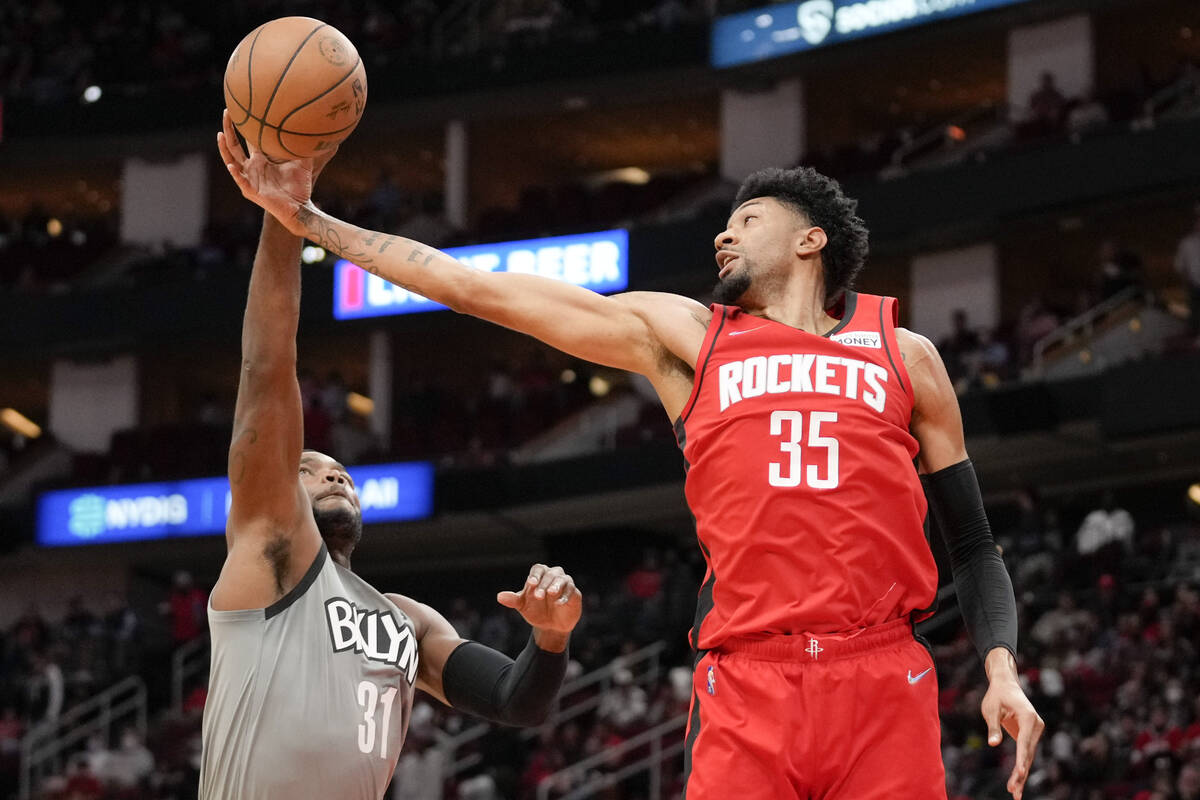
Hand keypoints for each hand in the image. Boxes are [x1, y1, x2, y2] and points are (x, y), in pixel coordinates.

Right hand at [217, 109, 336, 234]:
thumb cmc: (299, 186)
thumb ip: (303, 147)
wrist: (300, 207)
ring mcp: (249, 179)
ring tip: (220, 135)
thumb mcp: (302, 162)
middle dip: (229, 129)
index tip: (240, 108)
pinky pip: (241, 180)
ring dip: (224, 148)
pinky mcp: (251, 191)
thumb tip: (314, 129)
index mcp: (260, 160)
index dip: (243, 125)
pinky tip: (232, 164)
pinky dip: (236, 173)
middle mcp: (251, 167)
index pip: (247, 140)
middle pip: (234, 145)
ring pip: (231, 160)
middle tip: (227, 111)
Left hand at [497, 564, 581, 645]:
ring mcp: (565, 584)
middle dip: (544, 584)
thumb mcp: (523, 606)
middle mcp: (554, 577)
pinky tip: (559, 603)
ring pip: (563, 579)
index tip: (530, 584)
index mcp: (540, 576)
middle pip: (550, 574)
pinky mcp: (575, 594)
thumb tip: (499, 597)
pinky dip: (566, 596)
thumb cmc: (536, 611)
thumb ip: (513, 600)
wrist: (550, 627)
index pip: (538, 569)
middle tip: (538, 596)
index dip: (535, 575)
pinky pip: (572, 591)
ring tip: (551, 593)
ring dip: (556, 585)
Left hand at [981, 650, 1044, 799]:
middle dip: (1021, 773)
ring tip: (1014, 793)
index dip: (1021, 758)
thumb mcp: (990, 709)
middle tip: (1014, 792)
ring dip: (1021, 774)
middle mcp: (1036, 725)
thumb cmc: (996, 695)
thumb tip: (993, 744)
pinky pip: (1026, 753)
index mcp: (1028, 717)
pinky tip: (1016, 782)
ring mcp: (1035, 731)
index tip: (1020, 773)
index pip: (1024, 742)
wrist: (1006, 684)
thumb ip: (993, 726)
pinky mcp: (1031, 735)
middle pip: (1028, 753)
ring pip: (1028, 756)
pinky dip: (1021, 767)